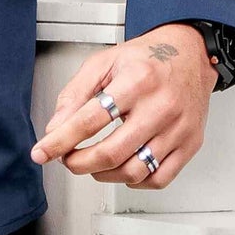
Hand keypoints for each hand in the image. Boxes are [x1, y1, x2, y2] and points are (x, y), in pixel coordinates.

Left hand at [28, 23, 215, 188]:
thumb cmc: (148, 58)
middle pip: (111, 153)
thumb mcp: (104, 63)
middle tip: (68, 159)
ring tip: (93, 162)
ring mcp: (179, 128)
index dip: (60, 141)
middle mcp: (161, 106)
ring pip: (134, 171)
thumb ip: (75, 94)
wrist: (191, 54)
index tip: (42, 152)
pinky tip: (124, 167)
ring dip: (104, 174)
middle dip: (79, 163)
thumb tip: (56, 128)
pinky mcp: (190, 143)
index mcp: (137, 80)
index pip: (90, 120)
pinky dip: (135, 181)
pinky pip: (159, 178)